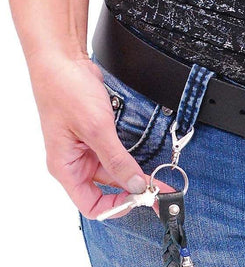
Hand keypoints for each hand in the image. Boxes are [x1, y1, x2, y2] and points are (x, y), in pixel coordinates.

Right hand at [28, 52, 173, 219]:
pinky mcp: (98, 140)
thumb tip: (135, 184)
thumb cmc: (64, 89)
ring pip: (115, 175)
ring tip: (159, 182)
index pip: (91, 205)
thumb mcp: (96, 128)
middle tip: (157, 194)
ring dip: (136, 178)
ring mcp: (87, 153)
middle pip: (107, 192)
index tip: (138, 200)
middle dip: (133, 193)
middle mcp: (75, 164)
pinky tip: (148, 166)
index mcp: (66, 168)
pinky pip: (118, 159)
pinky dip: (133, 164)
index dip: (116, 208)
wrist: (62, 58)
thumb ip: (117, 160)